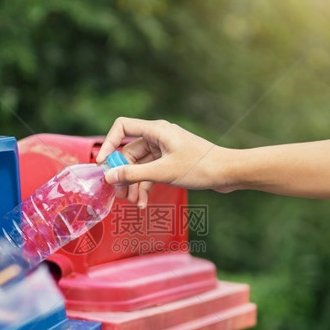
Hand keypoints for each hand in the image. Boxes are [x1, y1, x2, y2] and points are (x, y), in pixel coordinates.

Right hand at [96, 117, 234, 207]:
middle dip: (122, 174)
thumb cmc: (199, 167)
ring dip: (134, 184)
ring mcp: (164, 150)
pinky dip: (146, 186)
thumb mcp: (163, 172)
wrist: (228, 173)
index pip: (122, 127)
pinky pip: (151, 172)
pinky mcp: (170, 162)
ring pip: (139, 165)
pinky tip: (143, 203)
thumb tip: (108, 176)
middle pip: (129, 152)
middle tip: (118, 194)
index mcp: (156, 130)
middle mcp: (158, 137)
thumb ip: (133, 174)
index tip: (102, 164)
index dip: (109, 144)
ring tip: (132, 203)